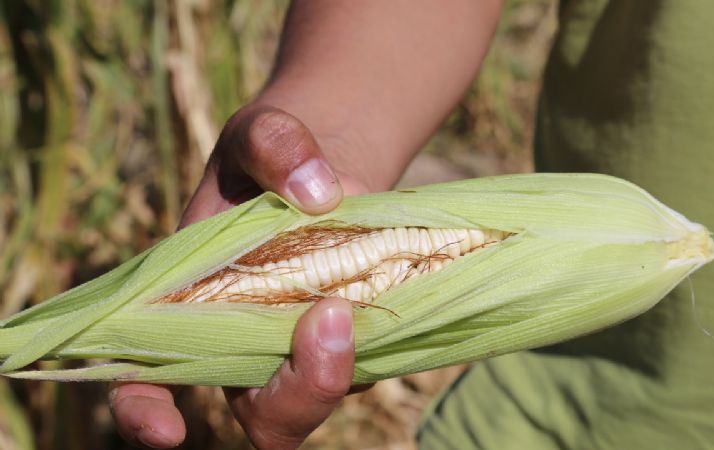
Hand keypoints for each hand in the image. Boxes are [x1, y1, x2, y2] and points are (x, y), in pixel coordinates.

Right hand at [109, 102, 366, 448]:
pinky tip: (393, 277)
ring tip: (359, 286)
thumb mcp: (261, 131)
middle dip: (296, 391)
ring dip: (346, 363)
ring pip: (322, 393)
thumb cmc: (271, 155)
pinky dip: (382, 332)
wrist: (327, 165)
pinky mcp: (353, 337)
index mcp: (190, 302)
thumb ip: (274, 144)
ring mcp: (302, 345)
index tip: (169, 428)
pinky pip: (370, 359)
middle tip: (331, 312)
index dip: (145, 412)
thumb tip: (317, 193)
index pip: (147, 377)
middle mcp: (245, 340)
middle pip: (261, 412)